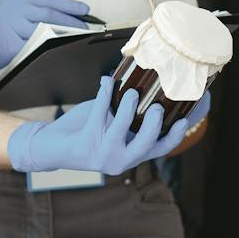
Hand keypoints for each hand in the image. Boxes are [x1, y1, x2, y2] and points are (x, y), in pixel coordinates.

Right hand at [0, 0, 90, 90]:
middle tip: (86, 28)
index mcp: (15, 3)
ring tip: (77, 39)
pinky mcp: (8, 45)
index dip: (68, 5)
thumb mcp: (9, 21)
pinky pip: (33, 47)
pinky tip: (58, 51)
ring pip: (43, 30)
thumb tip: (60, 24)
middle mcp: (12, 11)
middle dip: (70, 22)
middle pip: (48, 14)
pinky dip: (47, 49)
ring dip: (62, 36)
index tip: (85, 9)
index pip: (46, 1)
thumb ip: (30, 19)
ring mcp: (10, 27)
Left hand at [6, 75, 199, 175]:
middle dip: (155, 125)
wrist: (52, 145)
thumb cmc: (86, 130)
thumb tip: (146, 78)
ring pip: (122, 132)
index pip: (161, 148)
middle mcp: (121, 160)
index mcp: (132, 155)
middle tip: (159, 107)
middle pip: (148, 145)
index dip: (176, 135)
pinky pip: (99, 115)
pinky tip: (107, 80)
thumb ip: (129, 110)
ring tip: (133, 92)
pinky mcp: (85, 145)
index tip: (186, 118)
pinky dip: (104, 95)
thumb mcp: (111, 122)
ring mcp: (103, 154)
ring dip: (129, 109)